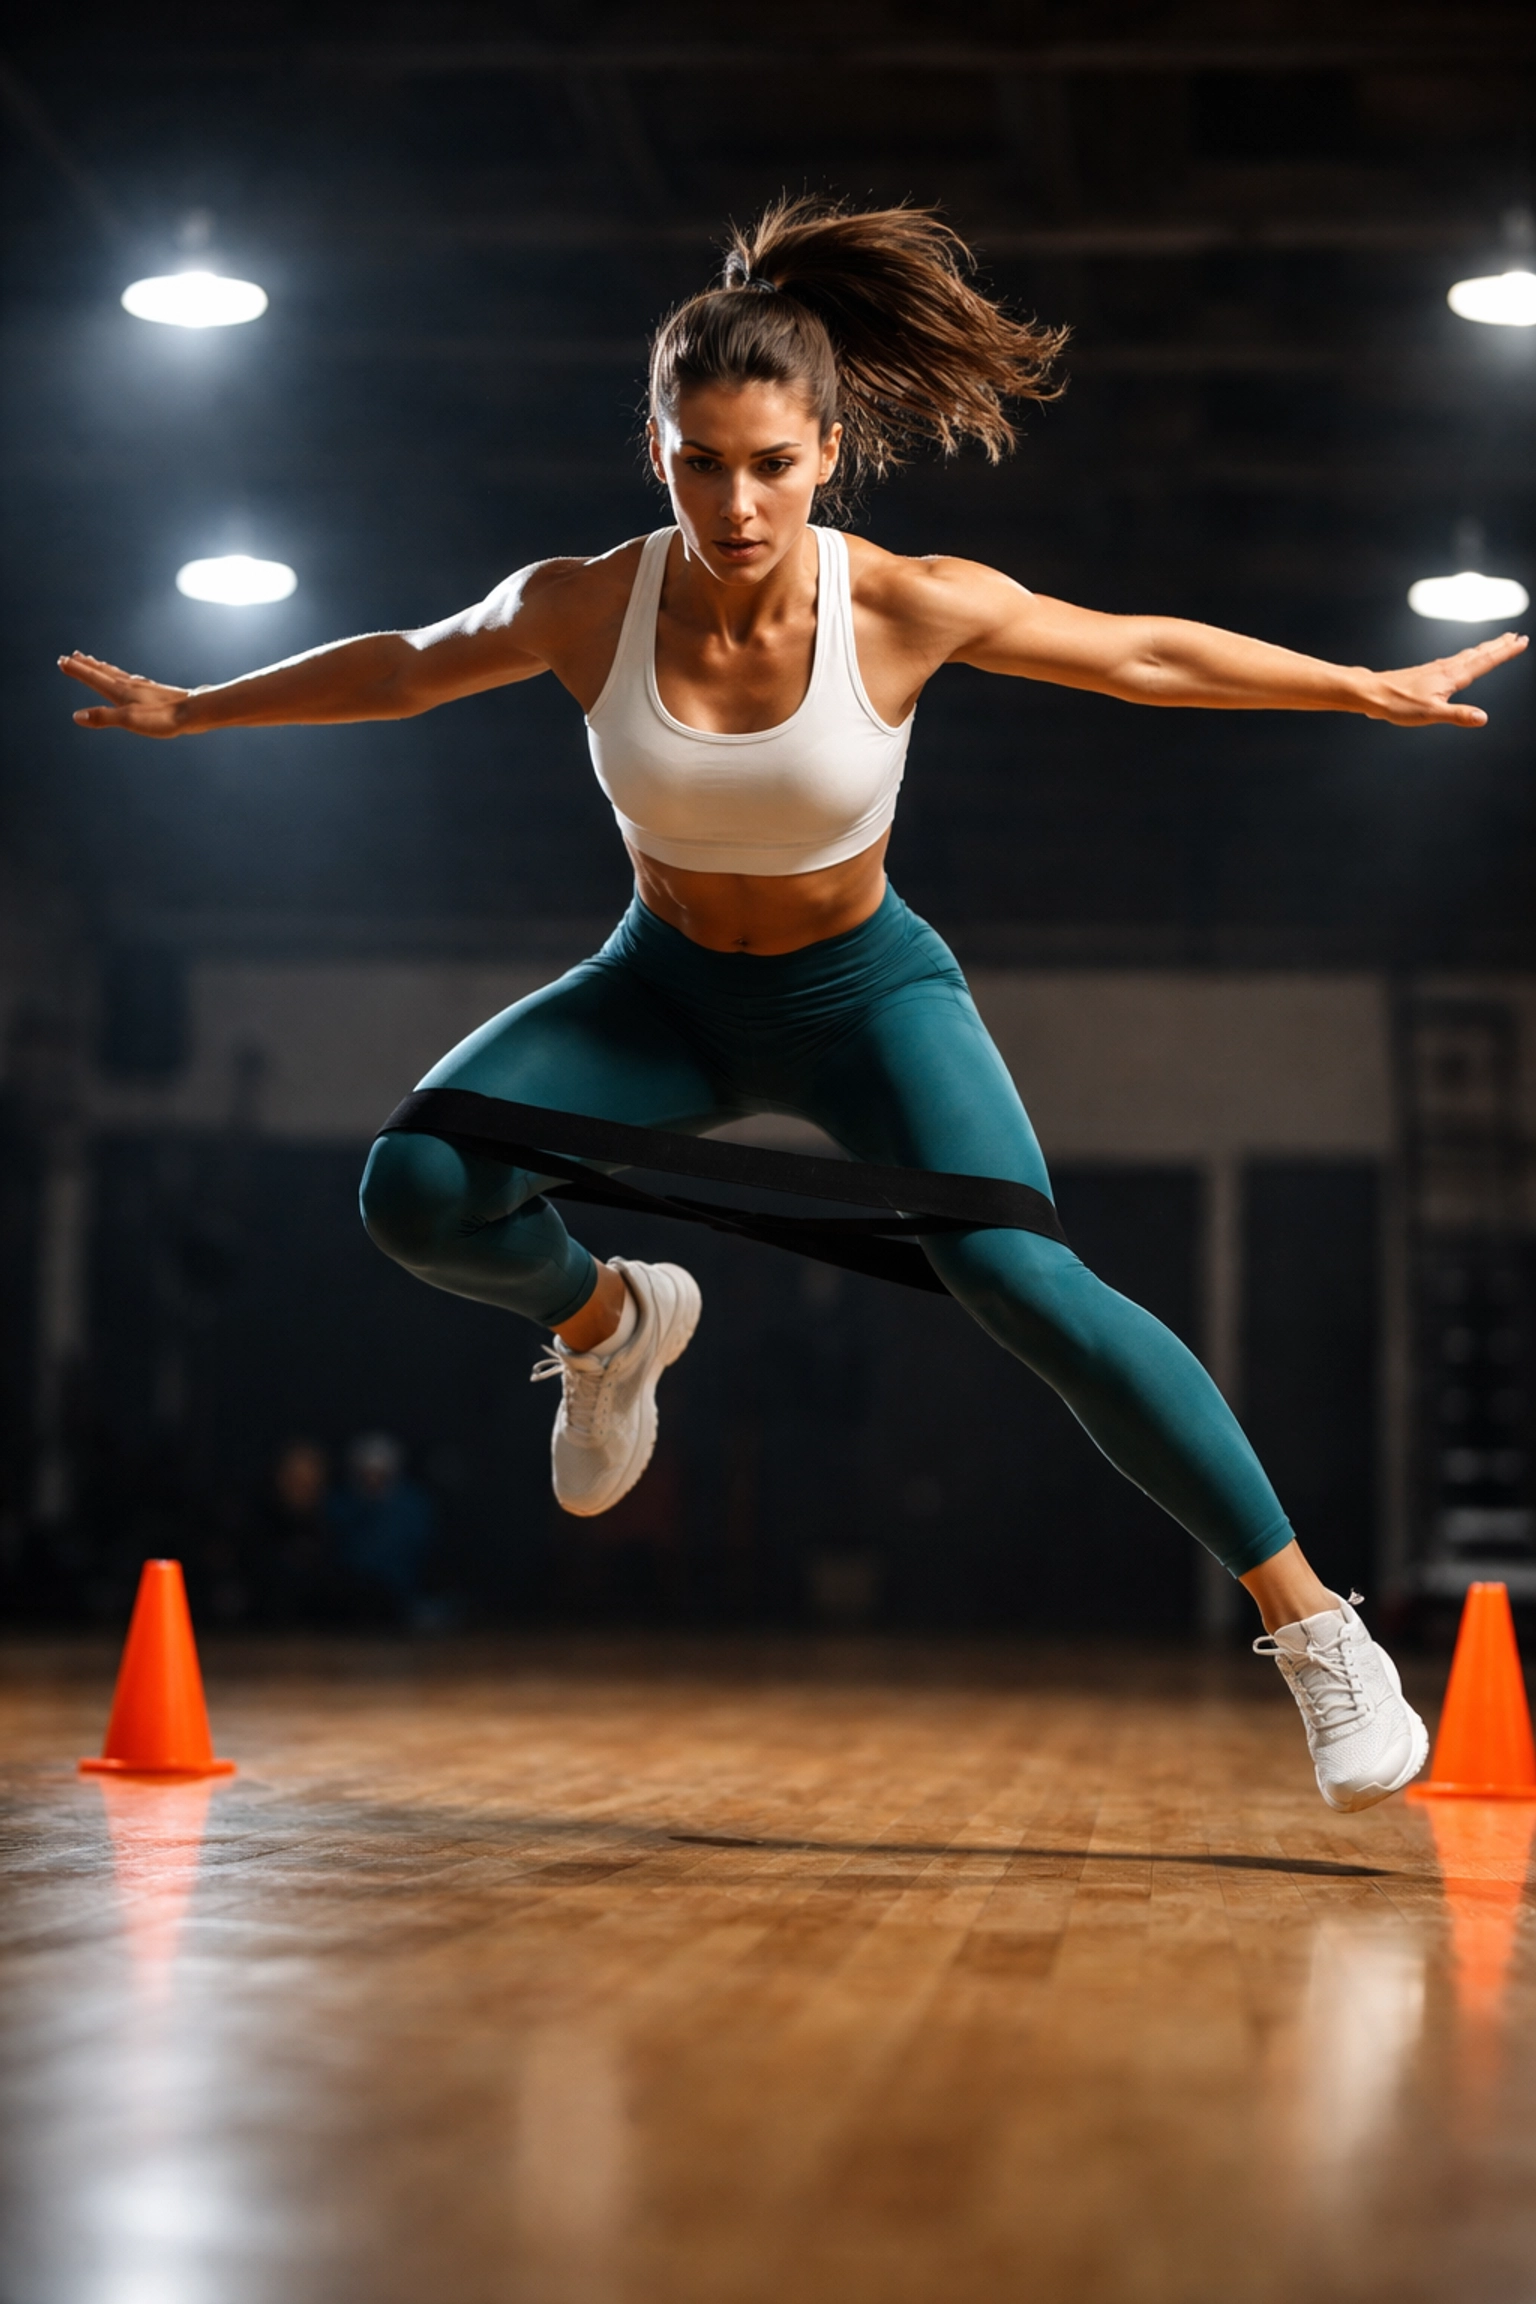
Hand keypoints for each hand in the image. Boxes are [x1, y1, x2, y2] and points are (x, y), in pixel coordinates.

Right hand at [59, 651, 190, 736]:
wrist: (194, 711)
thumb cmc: (163, 718)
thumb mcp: (129, 720)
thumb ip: (103, 718)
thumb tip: (77, 716)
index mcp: (120, 691)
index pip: (92, 678)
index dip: (76, 670)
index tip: (61, 661)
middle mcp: (129, 685)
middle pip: (101, 672)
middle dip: (84, 665)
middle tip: (69, 657)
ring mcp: (141, 687)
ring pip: (114, 673)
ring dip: (100, 667)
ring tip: (91, 661)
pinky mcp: (152, 691)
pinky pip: (128, 678)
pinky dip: (118, 674)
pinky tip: (125, 678)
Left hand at [1367, 630, 1526, 727]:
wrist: (1373, 693)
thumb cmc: (1399, 704)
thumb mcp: (1430, 714)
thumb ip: (1457, 715)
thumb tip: (1483, 718)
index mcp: (1452, 677)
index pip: (1485, 662)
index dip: (1504, 652)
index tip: (1521, 641)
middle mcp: (1447, 669)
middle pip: (1479, 654)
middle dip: (1499, 646)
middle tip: (1517, 636)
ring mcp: (1437, 669)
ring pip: (1468, 655)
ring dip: (1486, 648)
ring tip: (1500, 642)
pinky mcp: (1428, 673)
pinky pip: (1456, 660)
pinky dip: (1469, 655)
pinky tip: (1466, 658)